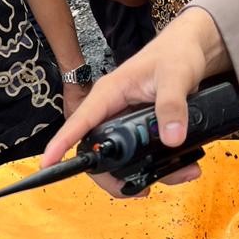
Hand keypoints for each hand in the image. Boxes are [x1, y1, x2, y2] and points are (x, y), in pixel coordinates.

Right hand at [42, 8, 224, 191]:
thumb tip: (172, 139)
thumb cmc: (177, 53)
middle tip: (136, 190)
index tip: (48, 164)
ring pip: (120, 158)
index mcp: (109, 93)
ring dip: (143, 174)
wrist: (190, 48)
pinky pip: (139, 155)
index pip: (79, 122)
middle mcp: (111, 110)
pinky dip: (159, 166)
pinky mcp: (138, 129)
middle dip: (113, 176)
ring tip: (173, 177)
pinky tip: (178, 168)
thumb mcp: (176, 76)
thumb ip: (172, 106)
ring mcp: (124, 121)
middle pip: (97, 150)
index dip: (61, 144)